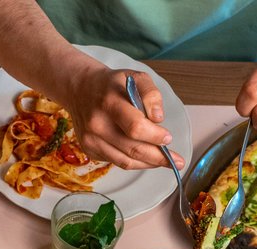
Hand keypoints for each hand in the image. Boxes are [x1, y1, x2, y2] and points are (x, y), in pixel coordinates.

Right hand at [61, 66, 182, 169]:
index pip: (135, 127)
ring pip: (125, 161)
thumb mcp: (134, 77)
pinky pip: (117, 162)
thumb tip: (158, 118)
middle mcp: (97, 124)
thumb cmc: (111, 84)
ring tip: (163, 162)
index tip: (168, 138)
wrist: (80, 89)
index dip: (155, 136)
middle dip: (157, 157)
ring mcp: (91, 140)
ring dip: (148, 164)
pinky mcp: (89, 149)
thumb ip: (151, 94)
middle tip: (176, 161)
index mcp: (109, 102)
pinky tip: (145, 157)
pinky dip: (134, 162)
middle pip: (132, 149)